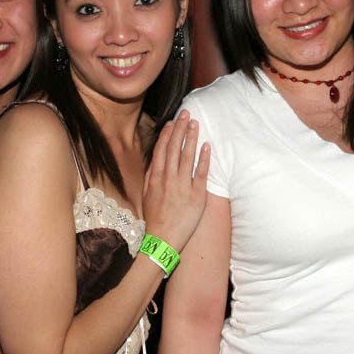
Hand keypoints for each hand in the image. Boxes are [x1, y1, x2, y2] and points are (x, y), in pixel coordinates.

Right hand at [142, 111, 209, 252]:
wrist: (163, 240)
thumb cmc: (155, 218)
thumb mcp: (147, 194)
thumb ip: (151, 176)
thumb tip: (155, 160)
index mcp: (156, 177)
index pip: (162, 150)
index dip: (168, 134)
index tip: (173, 122)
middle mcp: (168, 178)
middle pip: (175, 148)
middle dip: (180, 129)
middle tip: (186, 113)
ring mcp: (182, 186)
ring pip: (187, 156)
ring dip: (191, 138)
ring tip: (195, 123)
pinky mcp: (196, 195)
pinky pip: (201, 173)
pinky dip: (203, 158)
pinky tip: (207, 145)